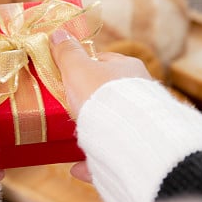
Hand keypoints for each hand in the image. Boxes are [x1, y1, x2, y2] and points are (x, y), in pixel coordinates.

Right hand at [49, 29, 150, 182]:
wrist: (129, 138)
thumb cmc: (102, 95)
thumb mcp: (77, 69)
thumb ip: (67, 53)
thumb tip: (59, 33)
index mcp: (129, 69)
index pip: (105, 62)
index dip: (85, 67)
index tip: (67, 78)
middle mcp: (141, 94)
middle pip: (111, 94)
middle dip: (90, 102)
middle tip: (68, 108)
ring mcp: (143, 122)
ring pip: (115, 124)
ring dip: (94, 131)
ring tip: (73, 139)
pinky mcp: (140, 150)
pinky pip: (113, 155)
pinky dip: (95, 161)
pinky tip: (77, 167)